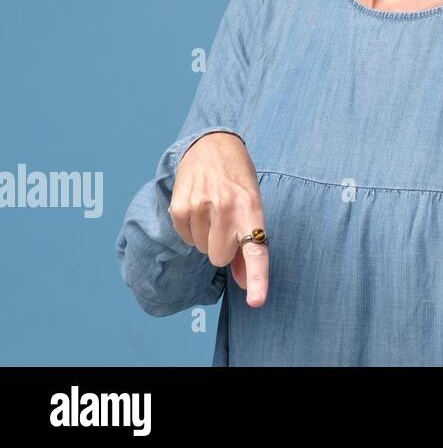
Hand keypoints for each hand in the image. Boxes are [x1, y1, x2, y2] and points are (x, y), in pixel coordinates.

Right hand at [170, 130, 268, 306]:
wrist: (212, 146)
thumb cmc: (238, 182)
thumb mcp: (254, 207)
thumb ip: (250, 248)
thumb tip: (246, 285)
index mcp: (252, 208)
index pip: (256, 250)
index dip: (257, 278)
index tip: (256, 301)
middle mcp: (227, 207)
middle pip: (219, 258)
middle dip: (222, 249)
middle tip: (225, 223)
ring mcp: (201, 206)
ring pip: (201, 249)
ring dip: (205, 236)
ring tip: (212, 209)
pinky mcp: (179, 207)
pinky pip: (185, 238)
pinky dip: (191, 230)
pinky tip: (197, 208)